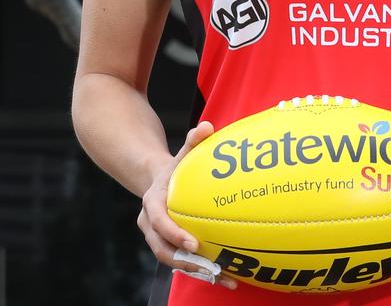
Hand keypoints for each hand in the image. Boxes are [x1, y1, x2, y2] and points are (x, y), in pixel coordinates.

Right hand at [137, 120, 237, 289]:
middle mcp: (151, 226)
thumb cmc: (175, 167)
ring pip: (174, 261)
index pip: (158, 222)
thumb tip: (207, 127)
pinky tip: (227, 276)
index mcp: (151, 204)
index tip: (193, 243)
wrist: (157, 181)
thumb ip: (193, 140)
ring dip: (198, 271)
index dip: (173, 233)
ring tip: (225, 277)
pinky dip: (203, 270)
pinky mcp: (170, 247)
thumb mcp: (182, 153)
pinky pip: (184, 262)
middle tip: (210, 267)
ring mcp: (158, 239)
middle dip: (186, 262)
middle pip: (163, 250)